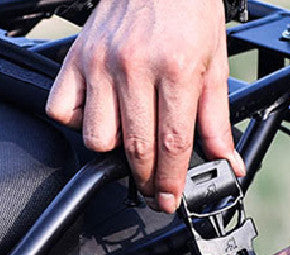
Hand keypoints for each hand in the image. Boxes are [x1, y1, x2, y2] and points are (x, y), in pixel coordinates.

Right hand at [46, 0, 243, 212]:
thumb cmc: (187, 7)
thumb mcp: (214, 61)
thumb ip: (216, 118)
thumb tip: (226, 162)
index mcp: (175, 68)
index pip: (171, 144)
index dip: (171, 181)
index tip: (170, 200)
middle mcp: (134, 66)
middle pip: (135, 149)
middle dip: (147, 179)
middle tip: (154, 186)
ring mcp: (100, 63)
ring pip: (97, 138)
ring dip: (113, 149)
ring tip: (129, 138)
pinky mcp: (76, 58)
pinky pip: (64, 111)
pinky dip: (78, 122)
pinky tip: (100, 114)